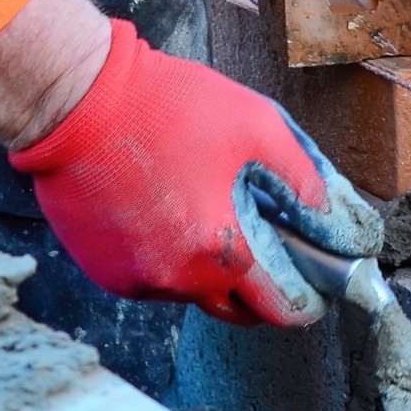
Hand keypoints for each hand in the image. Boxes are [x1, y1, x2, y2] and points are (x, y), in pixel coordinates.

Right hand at [6, 18, 380, 325]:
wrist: (74, 100)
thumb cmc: (164, 106)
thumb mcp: (257, 128)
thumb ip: (305, 181)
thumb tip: (336, 219)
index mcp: (220, 251)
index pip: (282, 308)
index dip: (308, 297)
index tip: (317, 278)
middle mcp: (175, 280)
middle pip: (239, 310)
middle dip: (264, 290)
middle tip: (275, 247)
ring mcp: (134, 280)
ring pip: (194, 294)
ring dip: (214, 270)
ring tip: (216, 213)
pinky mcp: (104, 270)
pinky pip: (156, 280)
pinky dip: (173, 259)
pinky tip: (174, 212)